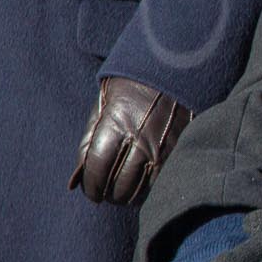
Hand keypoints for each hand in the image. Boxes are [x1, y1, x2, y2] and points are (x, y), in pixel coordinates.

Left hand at [68, 78, 190, 206]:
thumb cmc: (133, 84)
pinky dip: (150, 191)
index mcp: (117, 123)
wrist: (177, 65)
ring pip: (142, 189)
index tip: (90, 192)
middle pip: (119, 184)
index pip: (97, 168)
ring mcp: (165, 147)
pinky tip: (143, 186)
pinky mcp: (182, 150)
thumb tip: (78, 178)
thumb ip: (89, 139)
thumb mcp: (104, 103)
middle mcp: (141, 138)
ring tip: (122, 193)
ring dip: (128, 196)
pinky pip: (163, 183)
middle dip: (108, 194)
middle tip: (105, 194)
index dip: (91, 186)